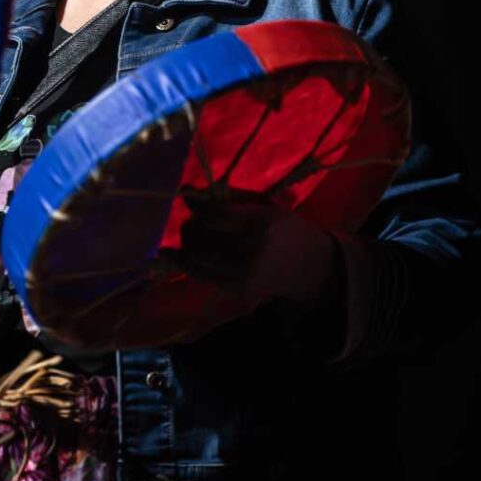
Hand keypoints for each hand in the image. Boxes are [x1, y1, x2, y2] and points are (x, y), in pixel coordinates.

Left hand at [175, 191, 337, 305]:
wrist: (310, 267)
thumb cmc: (285, 228)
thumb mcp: (266, 205)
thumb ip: (232, 197)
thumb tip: (192, 191)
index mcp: (259, 224)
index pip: (215, 215)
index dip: (196, 204)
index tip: (187, 195)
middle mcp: (250, 250)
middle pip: (201, 237)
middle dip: (191, 224)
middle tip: (192, 218)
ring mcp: (242, 274)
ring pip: (197, 257)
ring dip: (188, 242)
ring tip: (191, 233)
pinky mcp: (237, 289)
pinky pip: (201, 275)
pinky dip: (184, 262)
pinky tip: (171, 253)